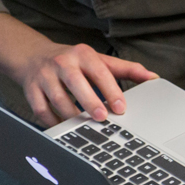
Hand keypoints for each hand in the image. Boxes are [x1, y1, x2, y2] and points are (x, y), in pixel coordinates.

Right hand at [16, 42, 158, 127]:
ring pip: (58, 99)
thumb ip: (127, 69)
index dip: (111, 90)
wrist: (34, 56)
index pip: (100, 72)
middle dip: (90, 102)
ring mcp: (44, 76)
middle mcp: (62, 62)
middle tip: (102, 118)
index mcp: (83, 54)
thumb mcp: (100, 60)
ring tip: (84, 127)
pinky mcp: (30, 90)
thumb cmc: (74, 62)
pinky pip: (41, 110)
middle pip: (76, 83)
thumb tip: (153, 78)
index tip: (121, 108)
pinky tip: (64, 129)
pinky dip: (53, 122)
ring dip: (72, 115)